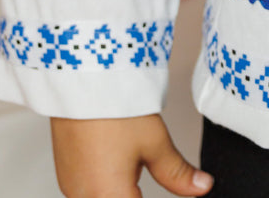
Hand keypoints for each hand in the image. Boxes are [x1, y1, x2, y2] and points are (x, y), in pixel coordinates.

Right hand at [50, 113, 212, 196]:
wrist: (83, 82)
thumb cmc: (116, 110)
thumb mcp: (155, 143)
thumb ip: (177, 174)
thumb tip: (203, 187)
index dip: (153, 196)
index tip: (168, 182)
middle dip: (136, 195)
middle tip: (143, 172)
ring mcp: (72, 188)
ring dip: (122, 192)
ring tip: (131, 164)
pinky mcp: (66, 175)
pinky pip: (88, 191)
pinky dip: (105, 185)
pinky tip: (115, 163)